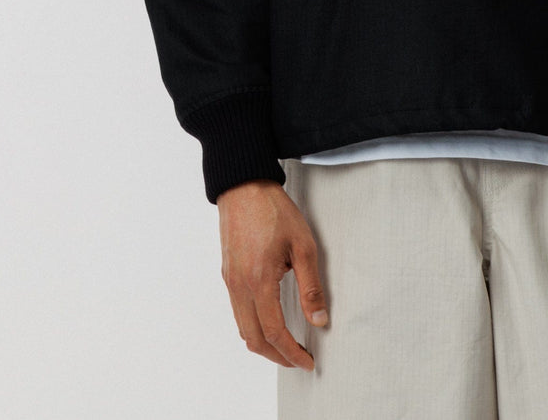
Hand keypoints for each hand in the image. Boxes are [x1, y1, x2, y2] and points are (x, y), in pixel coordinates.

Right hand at [217, 178, 328, 370]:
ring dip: (263, 343)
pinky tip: (269, 321)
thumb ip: (311, 286)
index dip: (291, 352)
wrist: (244, 186)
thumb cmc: (274, 210)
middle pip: (253, 339)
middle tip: (298, 360)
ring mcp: (230, 281)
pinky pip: (237, 311)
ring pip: (242, 328)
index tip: (307, 360)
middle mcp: (239, 286)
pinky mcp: (227, 274)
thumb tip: (319, 319)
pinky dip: (253, 326)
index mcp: (259, 280)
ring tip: (286, 345)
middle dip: (276, 356)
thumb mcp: (303, 245)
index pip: (274, 331)